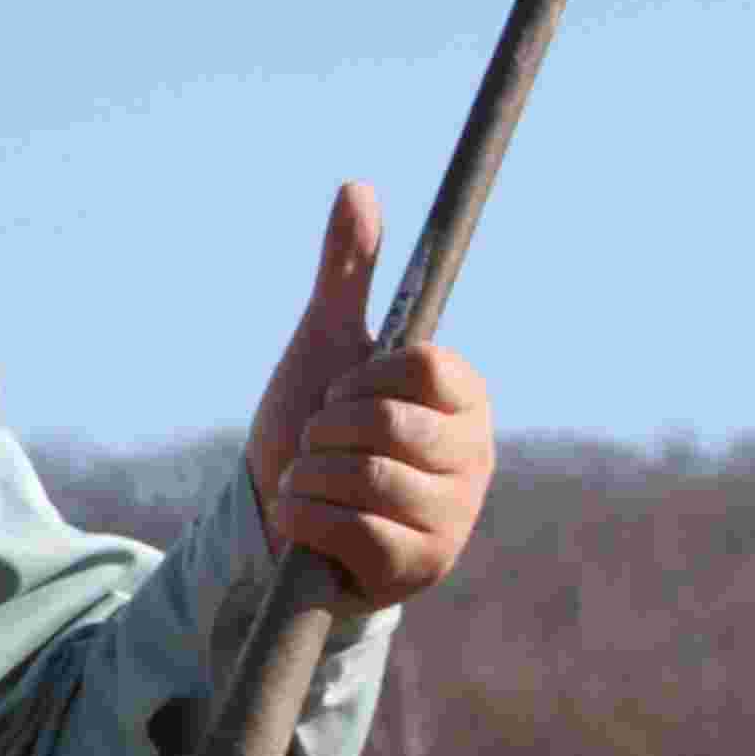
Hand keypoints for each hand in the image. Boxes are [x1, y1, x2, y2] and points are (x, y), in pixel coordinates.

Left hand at [244, 181, 496, 613]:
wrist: (279, 522)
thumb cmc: (315, 429)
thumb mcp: (328, 346)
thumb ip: (348, 271)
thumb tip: (357, 187)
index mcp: (464, 397)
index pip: (425, 367)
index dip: (364, 377)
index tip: (345, 391)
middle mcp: (474, 456)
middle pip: (387, 424)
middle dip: (326, 430)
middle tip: (322, 442)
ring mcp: (453, 516)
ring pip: (364, 478)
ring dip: (309, 475)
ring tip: (311, 481)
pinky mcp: (421, 568)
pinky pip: (353, 530)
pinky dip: (306, 517)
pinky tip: (303, 518)